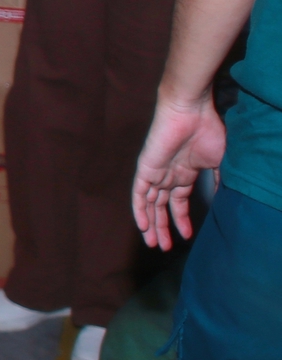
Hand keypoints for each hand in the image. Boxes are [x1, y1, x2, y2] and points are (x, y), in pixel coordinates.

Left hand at [133, 93, 226, 249]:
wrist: (191, 111)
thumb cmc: (208, 131)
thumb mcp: (219, 163)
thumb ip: (217, 181)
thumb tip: (221, 198)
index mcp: (183, 173)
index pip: (177, 202)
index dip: (181, 220)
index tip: (187, 236)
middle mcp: (167, 175)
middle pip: (160, 207)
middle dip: (163, 227)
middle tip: (165, 247)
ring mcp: (155, 172)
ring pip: (149, 204)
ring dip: (151, 224)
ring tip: (155, 244)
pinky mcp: (145, 168)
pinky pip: (138, 193)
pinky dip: (139, 210)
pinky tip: (143, 226)